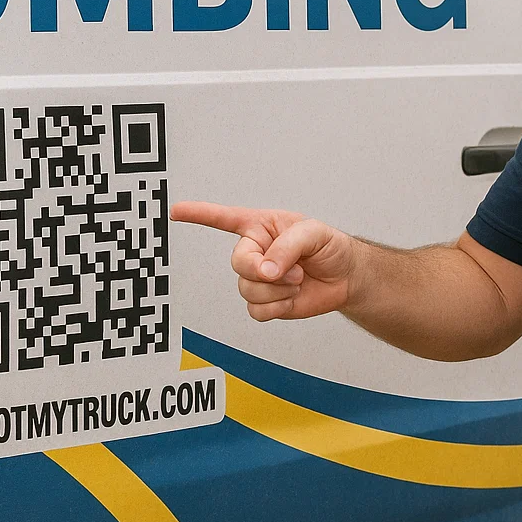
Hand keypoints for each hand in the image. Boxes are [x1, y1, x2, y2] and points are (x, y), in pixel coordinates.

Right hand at [170, 201, 358, 320]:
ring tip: (298, 279)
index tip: (175, 211)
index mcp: (261, 226)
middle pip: (238, 263)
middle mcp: (255, 252)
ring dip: (277, 289)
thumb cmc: (330, 246)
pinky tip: (292, 297)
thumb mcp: (314, 233)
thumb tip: (266, 269)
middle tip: (290, 270)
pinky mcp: (266, 303)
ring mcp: (259, 279)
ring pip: (247, 290)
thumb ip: (287, 245)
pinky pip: (257, 311)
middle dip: (263, 269)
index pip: (224, 218)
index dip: (198, 214)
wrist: (346, 277)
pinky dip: (278, 307)